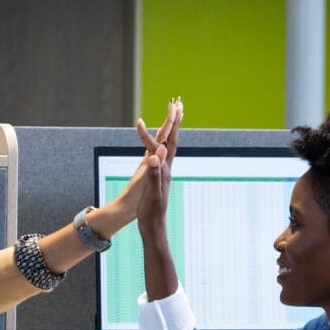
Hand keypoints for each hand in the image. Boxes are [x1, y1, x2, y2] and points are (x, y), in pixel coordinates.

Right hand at [126, 97, 182, 232]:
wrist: (154, 226)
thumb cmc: (152, 211)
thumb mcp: (152, 192)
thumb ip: (154, 172)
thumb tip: (157, 152)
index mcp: (165, 170)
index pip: (168, 142)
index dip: (170, 124)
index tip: (172, 108)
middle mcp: (166, 168)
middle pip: (172, 140)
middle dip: (175, 121)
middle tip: (177, 103)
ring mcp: (163, 172)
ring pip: (167, 146)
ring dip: (169, 129)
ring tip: (172, 115)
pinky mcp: (159, 177)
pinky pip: (160, 154)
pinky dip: (159, 143)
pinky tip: (158, 142)